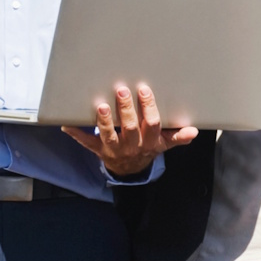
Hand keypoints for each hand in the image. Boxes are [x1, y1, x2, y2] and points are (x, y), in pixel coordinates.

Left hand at [62, 83, 198, 176]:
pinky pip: (86, 143)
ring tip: (101, 106)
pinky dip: (76, 134)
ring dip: (105, 122)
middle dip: (126, 110)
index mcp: (149, 142)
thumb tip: (193, 132)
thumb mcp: (163, 145)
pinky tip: (67, 124)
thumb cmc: (146, 149)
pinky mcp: (98, 150)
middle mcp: (131, 146)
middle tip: (122, 91)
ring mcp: (114, 149)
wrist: (129, 170)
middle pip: (130, 128)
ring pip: (110, 136)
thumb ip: (177, 137)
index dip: (148, 108)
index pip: (152, 124)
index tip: (144, 90)